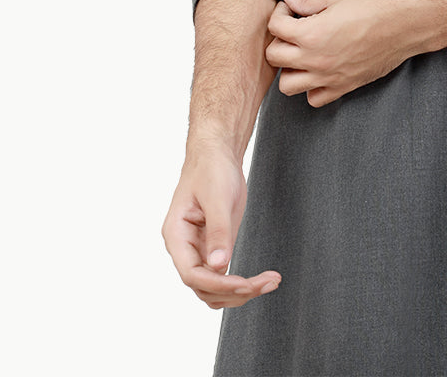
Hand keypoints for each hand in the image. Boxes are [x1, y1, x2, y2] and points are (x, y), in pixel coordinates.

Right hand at [162, 146, 280, 308]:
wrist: (217, 154)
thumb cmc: (211, 169)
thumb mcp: (217, 198)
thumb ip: (218, 232)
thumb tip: (219, 266)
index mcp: (177, 236)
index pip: (192, 274)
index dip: (217, 284)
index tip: (244, 284)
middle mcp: (185, 248)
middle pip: (204, 287)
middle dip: (234, 291)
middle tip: (266, 284)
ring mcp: (200, 250)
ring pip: (214, 288)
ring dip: (240, 292)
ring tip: (269, 283)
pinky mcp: (215, 247)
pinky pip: (224, 276)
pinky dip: (242, 283)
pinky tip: (262, 280)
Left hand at [266, 0, 427, 106]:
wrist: (406, 23)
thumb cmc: (375, 4)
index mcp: (312, 33)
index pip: (275, 27)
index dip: (279, 13)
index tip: (290, 8)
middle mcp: (316, 59)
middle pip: (273, 57)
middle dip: (279, 39)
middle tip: (294, 28)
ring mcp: (329, 77)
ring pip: (287, 85)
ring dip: (289, 68)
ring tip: (302, 52)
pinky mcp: (344, 87)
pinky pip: (314, 98)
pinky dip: (311, 87)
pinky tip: (319, 68)